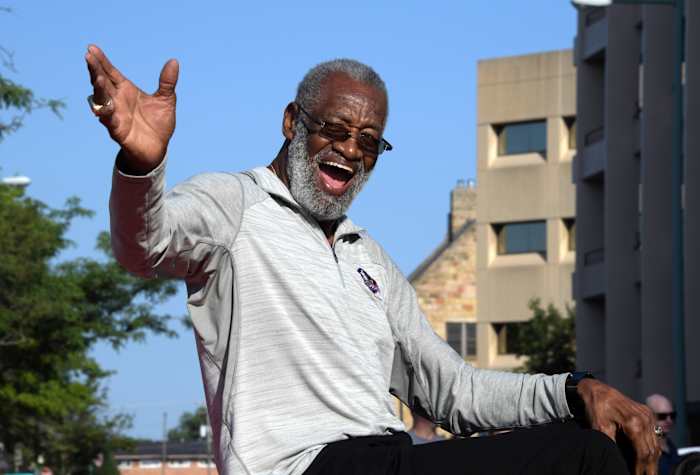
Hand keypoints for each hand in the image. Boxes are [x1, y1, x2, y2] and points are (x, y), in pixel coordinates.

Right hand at [85, 44, 178, 174]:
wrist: (157, 149)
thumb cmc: (158, 124)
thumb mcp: (166, 100)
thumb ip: (167, 82)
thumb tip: (174, 61)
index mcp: (126, 90)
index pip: (111, 72)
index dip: (102, 61)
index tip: (92, 47)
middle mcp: (117, 100)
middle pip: (102, 82)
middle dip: (95, 70)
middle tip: (88, 56)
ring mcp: (115, 115)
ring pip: (102, 100)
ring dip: (99, 89)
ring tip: (97, 78)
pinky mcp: (117, 130)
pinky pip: (108, 121)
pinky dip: (105, 114)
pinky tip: (101, 107)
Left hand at [577, 379, 660, 474]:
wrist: (597, 390)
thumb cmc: (596, 408)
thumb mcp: (600, 427)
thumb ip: (611, 444)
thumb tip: (618, 461)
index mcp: (634, 423)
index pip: (643, 453)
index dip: (640, 469)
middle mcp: (645, 419)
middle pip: (652, 451)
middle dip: (649, 468)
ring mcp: (648, 416)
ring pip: (656, 445)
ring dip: (653, 461)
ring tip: (647, 472)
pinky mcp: (648, 414)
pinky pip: (654, 436)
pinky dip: (652, 449)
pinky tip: (648, 459)